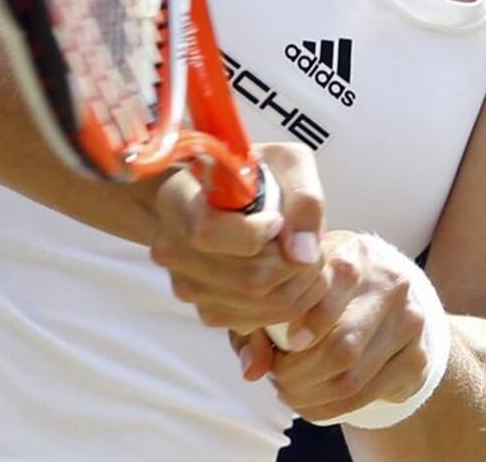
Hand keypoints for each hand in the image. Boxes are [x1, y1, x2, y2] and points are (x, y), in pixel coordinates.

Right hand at [150, 143, 328, 360]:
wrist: (221, 196)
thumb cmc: (253, 174)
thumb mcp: (286, 162)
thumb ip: (303, 199)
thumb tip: (304, 254)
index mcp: (179, 200)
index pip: (208, 232)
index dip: (257, 233)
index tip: (278, 220)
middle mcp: (173, 248)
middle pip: (248, 277)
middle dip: (297, 265)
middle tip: (311, 245)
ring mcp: (186, 285)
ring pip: (257, 305)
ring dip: (299, 286)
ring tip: (307, 259)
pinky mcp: (205, 310)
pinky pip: (255, 322)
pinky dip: (287, 305)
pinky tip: (293, 278)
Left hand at [234, 232, 429, 422]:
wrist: (385, 294)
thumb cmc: (325, 288)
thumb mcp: (294, 287)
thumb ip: (263, 321)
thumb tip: (253, 368)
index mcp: (356, 252)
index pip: (337, 284)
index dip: (308, 321)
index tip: (287, 344)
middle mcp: (390, 281)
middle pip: (343, 344)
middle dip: (299, 373)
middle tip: (278, 379)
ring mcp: (409, 319)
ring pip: (353, 376)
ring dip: (311, 395)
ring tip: (289, 392)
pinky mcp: (417, 356)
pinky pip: (368, 395)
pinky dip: (332, 408)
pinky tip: (313, 401)